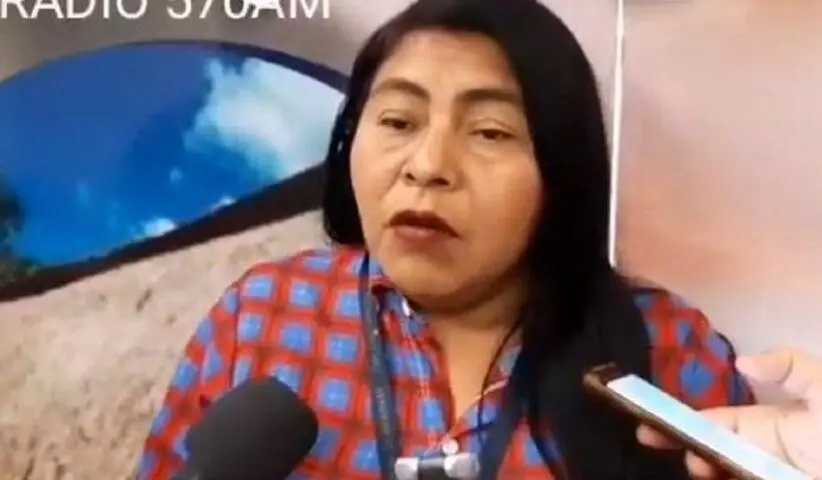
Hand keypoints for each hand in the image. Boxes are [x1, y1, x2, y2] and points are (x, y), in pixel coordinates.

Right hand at [637, 348, 821, 477]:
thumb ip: (792, 369)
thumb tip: (742, 364)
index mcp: (766, 428)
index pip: (715, 424)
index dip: (683, 422)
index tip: (651, 424)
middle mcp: (758, 455)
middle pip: (709, 452)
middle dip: (678, 445)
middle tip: (648, 440)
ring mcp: (761, 474)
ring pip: (721, 471)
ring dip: (702, 466)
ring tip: (696, 464)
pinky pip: (736, 478)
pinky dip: (721, 475)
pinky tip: (709, 471)